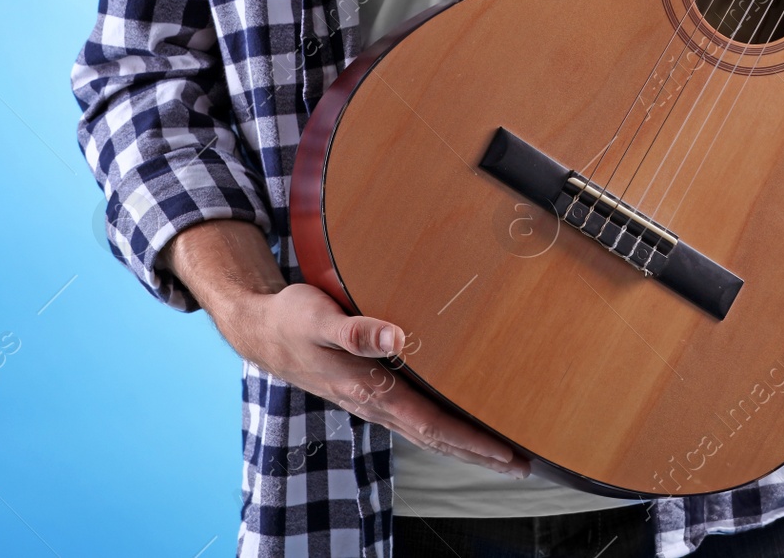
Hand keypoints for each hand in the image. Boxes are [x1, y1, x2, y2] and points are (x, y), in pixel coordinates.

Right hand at [228, 284, 530, 474]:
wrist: (260, 329)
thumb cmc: (291, 320)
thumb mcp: (317, 317)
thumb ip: (355, 329)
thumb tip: (395, 337)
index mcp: (367, 390)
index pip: (430, 424)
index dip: (470, 441)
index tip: (507, 453)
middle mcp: (373, 403)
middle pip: (436, 438)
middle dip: (479, 454)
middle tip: (523, 466)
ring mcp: (371, 401)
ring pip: (427, 431)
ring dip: (465, 446)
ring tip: (503, 455)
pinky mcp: (370, 392)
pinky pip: (415, 418)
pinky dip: (444, 429)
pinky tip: (460, 426)